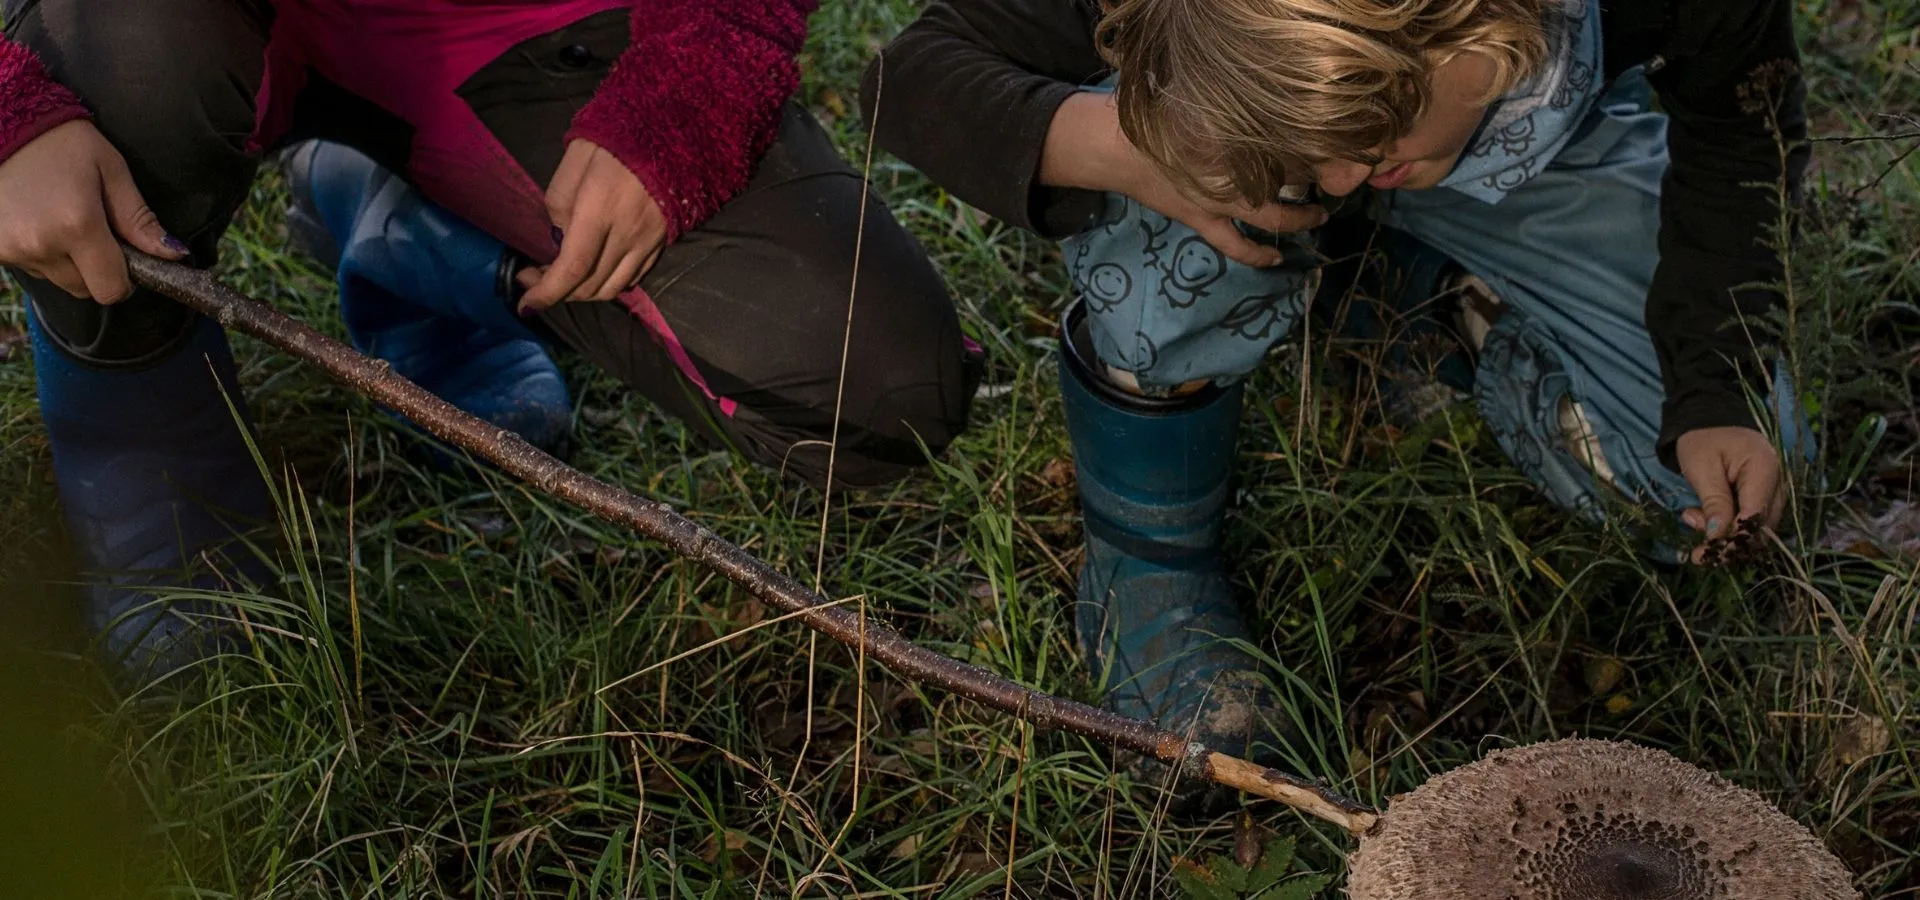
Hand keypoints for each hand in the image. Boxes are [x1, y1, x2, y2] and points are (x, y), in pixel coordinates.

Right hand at [0, 120, 187, 301]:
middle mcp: (41, 244)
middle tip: (94, 232)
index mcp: (77, 226)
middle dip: (97, 270)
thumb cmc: (63, 143)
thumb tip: (174, 255)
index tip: (126, 259)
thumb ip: (140, 219)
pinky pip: (32, 268)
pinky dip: (41, 254)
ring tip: (62, 221)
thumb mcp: (112, 171)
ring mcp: (11, 249)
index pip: (110, 289)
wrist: (4, 124)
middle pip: (85, 289)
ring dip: (68, 263)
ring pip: (58, 280)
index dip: (124, 280)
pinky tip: (38, 222)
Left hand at [517, 139, 666, 311]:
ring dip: (582, 292)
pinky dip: (609, 283)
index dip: (546, 293)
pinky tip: (595, 270)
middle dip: (557, 292)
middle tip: (535, 277)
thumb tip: (559, 236)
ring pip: (612, 288)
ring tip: (563, 278)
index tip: (526, 303)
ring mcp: (647, 242)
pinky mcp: (661, 242)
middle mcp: (626, 234)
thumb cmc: (617, 139)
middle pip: (590, 286)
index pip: (572, 269)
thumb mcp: (575, 158)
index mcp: (599, 211)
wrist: (675, 132)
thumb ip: (559, 201)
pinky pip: (633, 277)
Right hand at [1038, 91, 1326, 267]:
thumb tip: (1271, 106)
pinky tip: (1276, 258)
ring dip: (1297, 218)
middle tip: (1337, 178)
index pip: (1286, 145)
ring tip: (1318, 216)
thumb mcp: (1201, 105)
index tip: (1331, 142)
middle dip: (1315, 181)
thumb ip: (1236, 111)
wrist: (1118, 149)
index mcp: (1235, 140)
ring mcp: (1219, 201)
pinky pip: (1235, 245)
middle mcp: (1232, 172)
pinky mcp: (1202, 218)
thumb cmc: (1158, 119)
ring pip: (1269, 215)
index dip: (1313, 146)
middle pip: (1288, 180)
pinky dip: (1257, 253)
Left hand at [1675, 426, 1785, 562]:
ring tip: (1692, 517)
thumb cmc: (1703, 439)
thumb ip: (1714, 501)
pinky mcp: (1763, 497)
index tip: (1705, 554)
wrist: (1710, 419)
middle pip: (1760, 528)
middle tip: (1694, 546)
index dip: (1733, 539)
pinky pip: (1750, 521)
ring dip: (1724, 534)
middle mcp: (1777, 484)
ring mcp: (1773, 492)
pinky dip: (1727, 525)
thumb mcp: (1701, 467)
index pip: (1755, 517)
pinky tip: (1701, 516)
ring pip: (1755, 529)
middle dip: (1727, 542)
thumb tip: (1718, 536)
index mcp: (1764, 470)